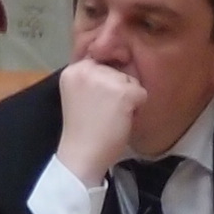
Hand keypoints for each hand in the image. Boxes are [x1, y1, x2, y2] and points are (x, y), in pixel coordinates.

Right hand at [53, 59, 145, 183]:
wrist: (82, 154)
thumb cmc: (82, 128)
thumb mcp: (78, 93)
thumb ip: (91, 77)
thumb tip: (116, 59)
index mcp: (72, 70)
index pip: (100, 61)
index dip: (104, 80)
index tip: (95, 100)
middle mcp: (87, 69)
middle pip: (117, 71)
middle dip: (116, 89)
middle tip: (101, 110)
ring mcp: (105, 80)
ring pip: (131, 81)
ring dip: (127, 99)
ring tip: (111, 115)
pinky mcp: (123, 92)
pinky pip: (141, 93)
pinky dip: (136, 108)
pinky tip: (120, 119)